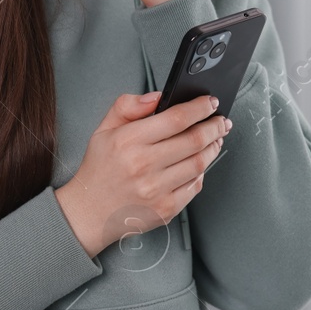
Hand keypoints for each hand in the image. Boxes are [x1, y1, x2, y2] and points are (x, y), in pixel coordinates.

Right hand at [54, 91, 231, 257]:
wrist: (89, 212)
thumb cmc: (99, 170)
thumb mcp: (103, 130)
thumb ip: (128, 107)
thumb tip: (157, 97)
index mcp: (128, 141)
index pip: (176, 118)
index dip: (200, 108)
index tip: (210, 103)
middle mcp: (143, 165)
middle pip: (194, 140)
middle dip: (215, 126)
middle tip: (221, 121)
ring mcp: (156, 190)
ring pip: (199, 163)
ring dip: (213, 147)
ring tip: (216, 138)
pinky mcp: (165, 209)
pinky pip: (194, 186)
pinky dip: (202, 172)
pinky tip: (200, 163)